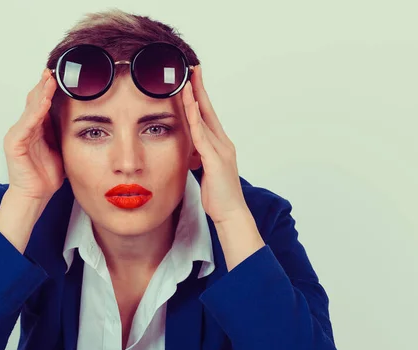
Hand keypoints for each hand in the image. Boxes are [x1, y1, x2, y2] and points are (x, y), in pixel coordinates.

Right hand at [2, 69, 63, 201]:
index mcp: (35, 129)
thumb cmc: (47, 175)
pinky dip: (35, 112)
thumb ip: (63, 132)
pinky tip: (44, 102)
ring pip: (31, 109)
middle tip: (53, 71)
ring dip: (41, 94)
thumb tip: (79, 118)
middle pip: (34, 101)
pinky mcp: (14, 143)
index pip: (41, 103)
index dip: (50, 90)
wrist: (36, 195)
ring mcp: (17, 134)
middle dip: (44, 86)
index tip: (60, 76)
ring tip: (50, 80)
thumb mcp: (60, 147)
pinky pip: (26, 124)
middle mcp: (24, 128)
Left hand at [182, 65, 249, 224]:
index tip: (192, 79)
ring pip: (205, 119)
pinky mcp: (216, 160)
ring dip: (195, 99)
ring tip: (186, 81)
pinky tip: (188, 107)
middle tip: (193, 68)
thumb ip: (198, 157)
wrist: (231, 214)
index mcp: (219, 145)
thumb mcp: (203, 171)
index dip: (199, 97)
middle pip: (208, 110)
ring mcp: (220, 150)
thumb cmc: (217, 195)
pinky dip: (194, 120)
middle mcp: (222, 143)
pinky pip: (202, 136)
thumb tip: (189, 150)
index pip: (207, 115)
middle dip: (200, 88)